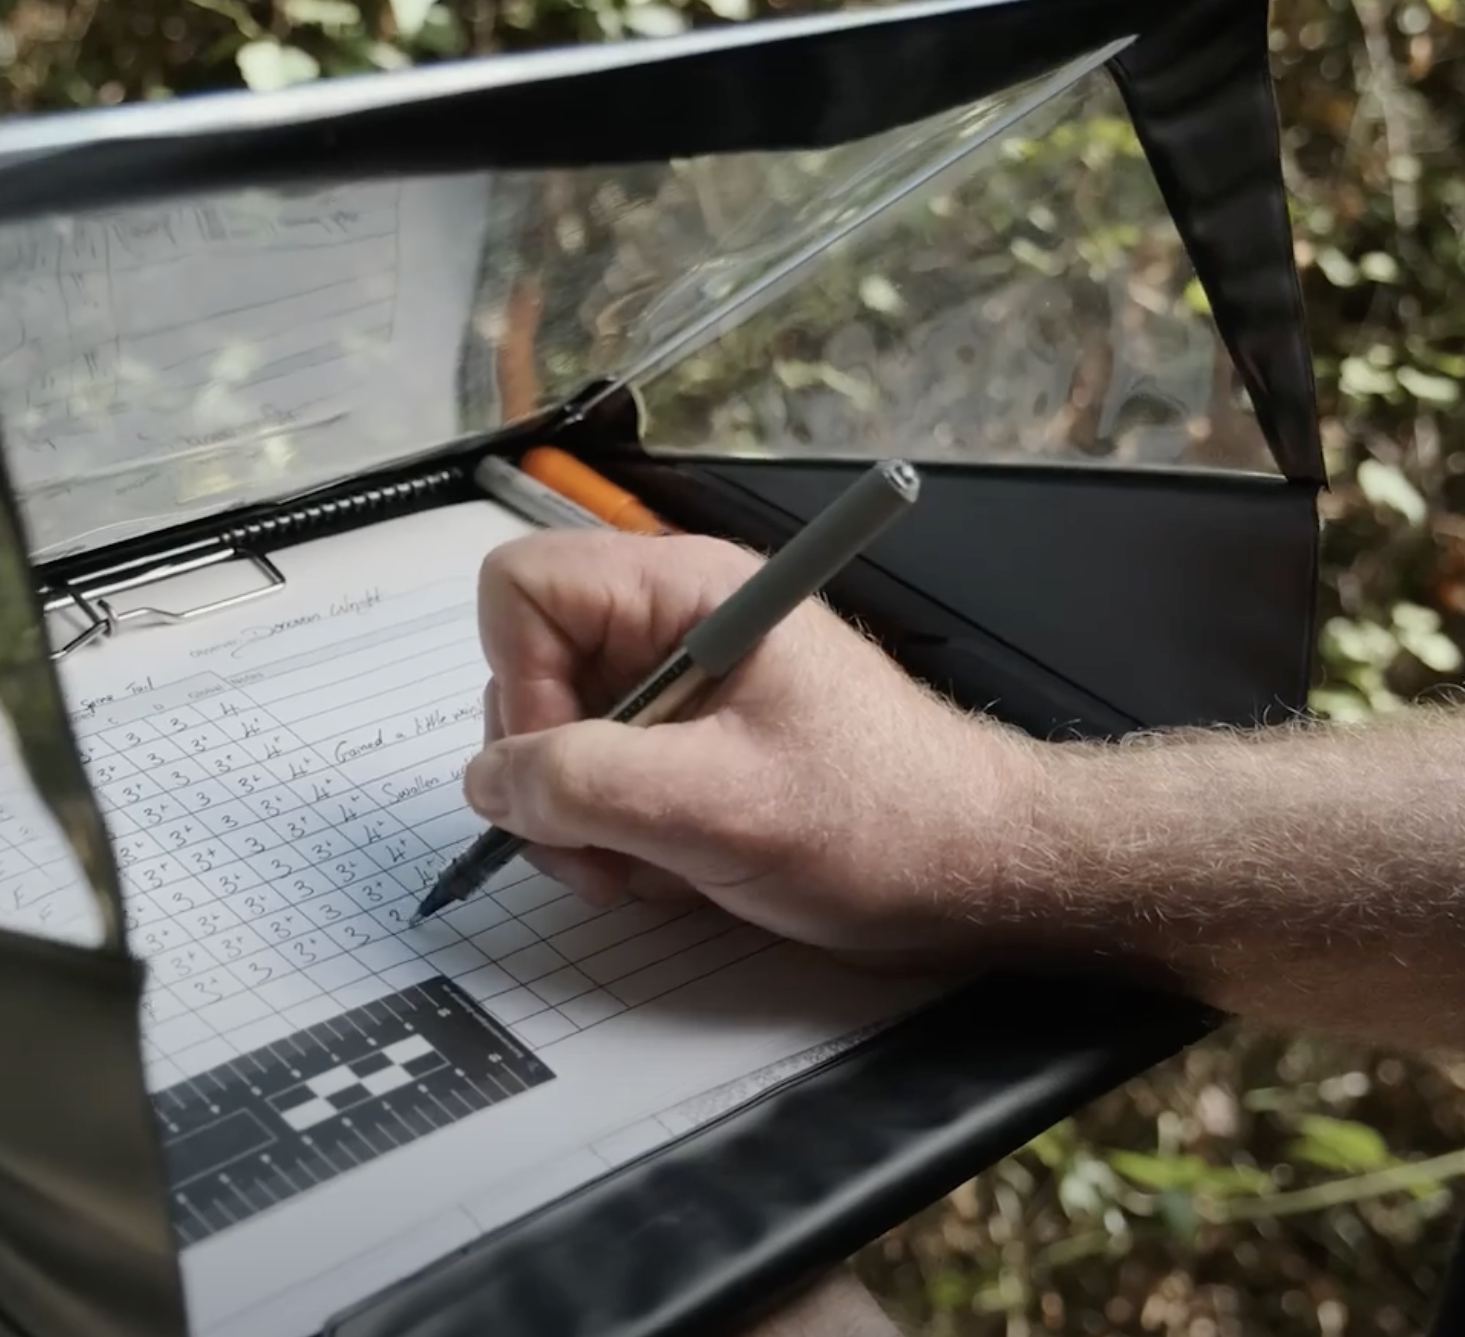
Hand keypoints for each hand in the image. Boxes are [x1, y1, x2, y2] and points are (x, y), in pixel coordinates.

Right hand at [460, 529, 1048, 959]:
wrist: (974, 874)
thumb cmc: (882, 823)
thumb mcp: (718, 807)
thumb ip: (586, 785)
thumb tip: (490, 781)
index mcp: (685, 592)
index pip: (524, 588)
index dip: (518, 681)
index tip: (567, 766)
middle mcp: (673, 626)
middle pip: (526, 670)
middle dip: (548, 772)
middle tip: (603, 846)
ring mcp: (679, 690)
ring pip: (556, 739)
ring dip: (582, 822)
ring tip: (649, 867)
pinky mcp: (687, 748)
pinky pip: (600, 783)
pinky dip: (616, 840)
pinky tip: (676, 869)